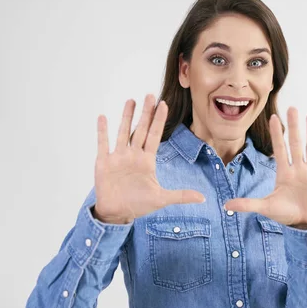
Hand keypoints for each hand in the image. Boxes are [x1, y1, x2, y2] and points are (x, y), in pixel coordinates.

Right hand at [93, 94, 205, 223]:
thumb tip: (203, 198)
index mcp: (147, 161)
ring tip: (131, 100)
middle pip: (141, 129)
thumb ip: (181, 196)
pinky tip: (102, 117)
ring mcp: (118, 157)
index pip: (155, 135)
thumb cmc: (138, 205)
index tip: (164, 104)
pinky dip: (102, 131)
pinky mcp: (104, 162)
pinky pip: (103, 143)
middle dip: (146, 112)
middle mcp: (133, 155)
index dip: (159, 120)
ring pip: (123, 132)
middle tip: (150, 94)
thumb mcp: (161, 199)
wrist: (116, 213)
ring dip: (126, 117)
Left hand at [224, 107, 306, 227]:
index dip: (277, 135)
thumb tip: (226, 205)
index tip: (273, 118)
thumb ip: (247, 204)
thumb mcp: (265, 208)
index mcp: (284, 173)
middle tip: (293, 108)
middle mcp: (298, 169)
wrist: (303, 224)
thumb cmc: (284, 213)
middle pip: (296, 144)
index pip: (279, 150)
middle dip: (294, 127)